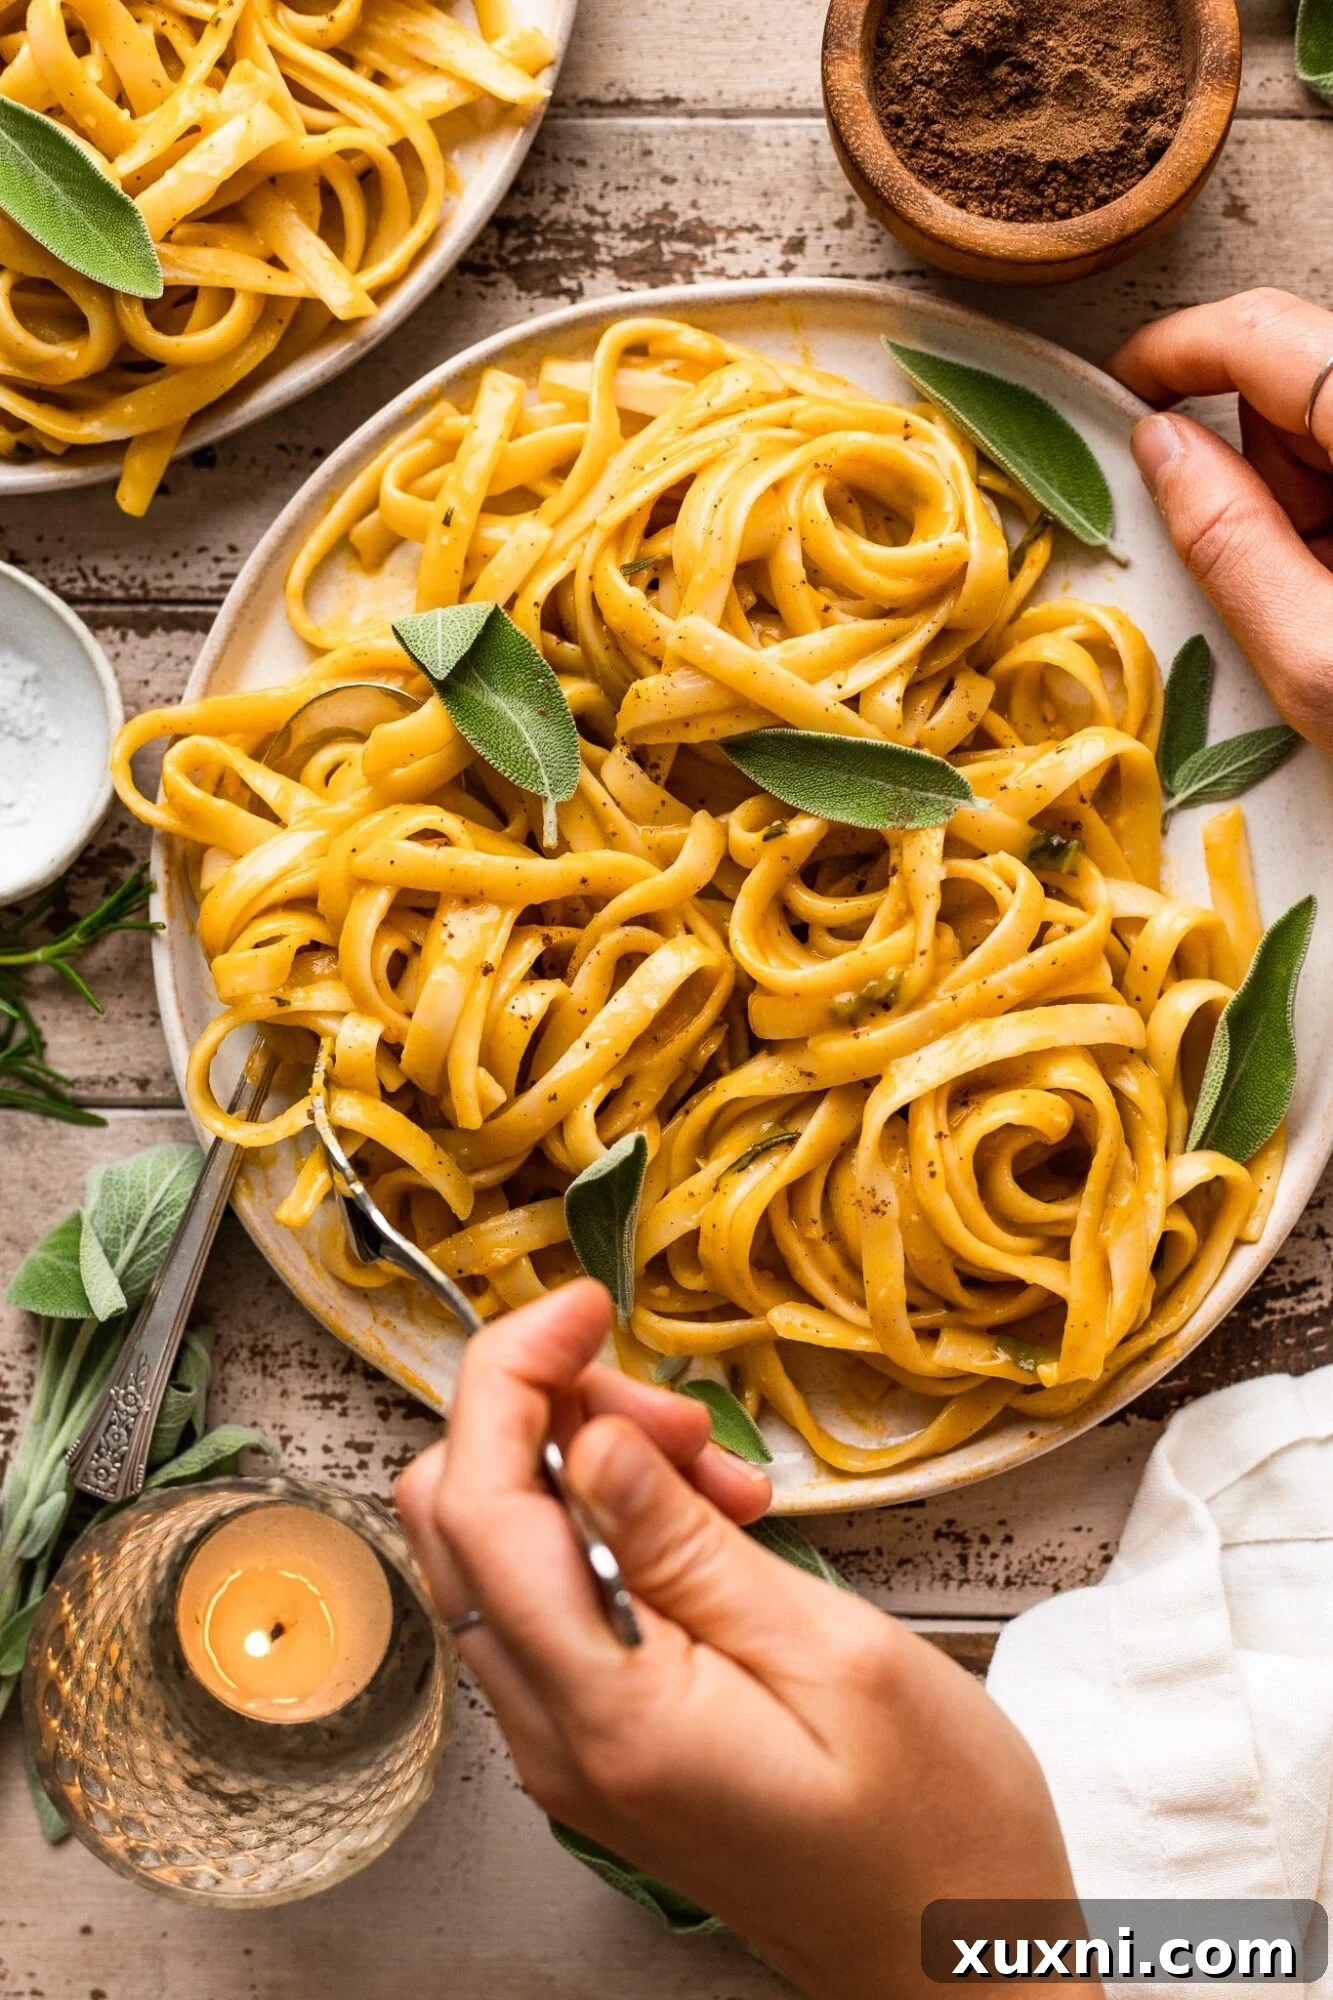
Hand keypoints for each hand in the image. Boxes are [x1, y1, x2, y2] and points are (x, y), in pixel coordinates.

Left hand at [396, 1282, 1078, 1999]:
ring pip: (501, 1550)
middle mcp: (555, 1734)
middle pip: (464, 1514)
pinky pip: (552, 1600)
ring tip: (727, 1483)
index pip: (481, 1504)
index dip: (513, 1374)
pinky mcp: (599, 1743)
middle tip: (688, 1419)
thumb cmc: (936, 1834)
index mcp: (607, 1715)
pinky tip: (708, 1529)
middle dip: (555, 1418)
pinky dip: (608, 1530)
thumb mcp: (834, 1655)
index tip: (583, 1304)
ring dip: (591, 1471)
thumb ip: (686, 1547)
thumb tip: (582, 1440)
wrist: (960, 1975)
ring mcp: (567, 1745)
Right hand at [1109, 288, 1332, 751]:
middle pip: (1299, 374)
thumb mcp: (1317, 657)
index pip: (1267, 333)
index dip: (1179, 349)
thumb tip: (1159, 448)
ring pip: (1330, 418)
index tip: (1126, 386)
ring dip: (1307, 496)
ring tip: (1332, 594)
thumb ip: (1227, 539)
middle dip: (1254, 461)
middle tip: (1268, 570)